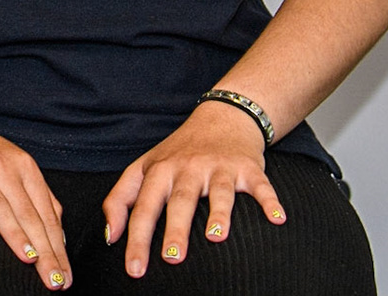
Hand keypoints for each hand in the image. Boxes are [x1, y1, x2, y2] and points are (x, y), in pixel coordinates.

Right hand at [0, 114, 69, 290]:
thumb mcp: (13, 165)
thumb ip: (36, 196)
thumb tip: (59, 235)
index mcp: (22, 167)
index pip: (46, 214)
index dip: (57, 247)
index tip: (64, 277)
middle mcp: (0, 165)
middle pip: (27, 212)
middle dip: (44, 250)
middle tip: (53, 281)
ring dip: (13, 231)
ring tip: (28, 258)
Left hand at [102, 101, 283, 277]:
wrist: (220, 118)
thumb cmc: (177, 154)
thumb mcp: (143, 168)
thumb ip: (121, 200)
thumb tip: (109, 236)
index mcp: (158, 171)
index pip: (142, 207)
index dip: (136, 238)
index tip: (134, 269)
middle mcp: (186, 168)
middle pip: (179, 201)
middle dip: (175, 230)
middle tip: (172, 259)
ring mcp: (218, 167)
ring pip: (218, 192)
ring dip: (219, 214)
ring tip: (216, 237)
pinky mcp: (248, 168)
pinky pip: (261, 186)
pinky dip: (270, 201)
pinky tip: (278, 219)